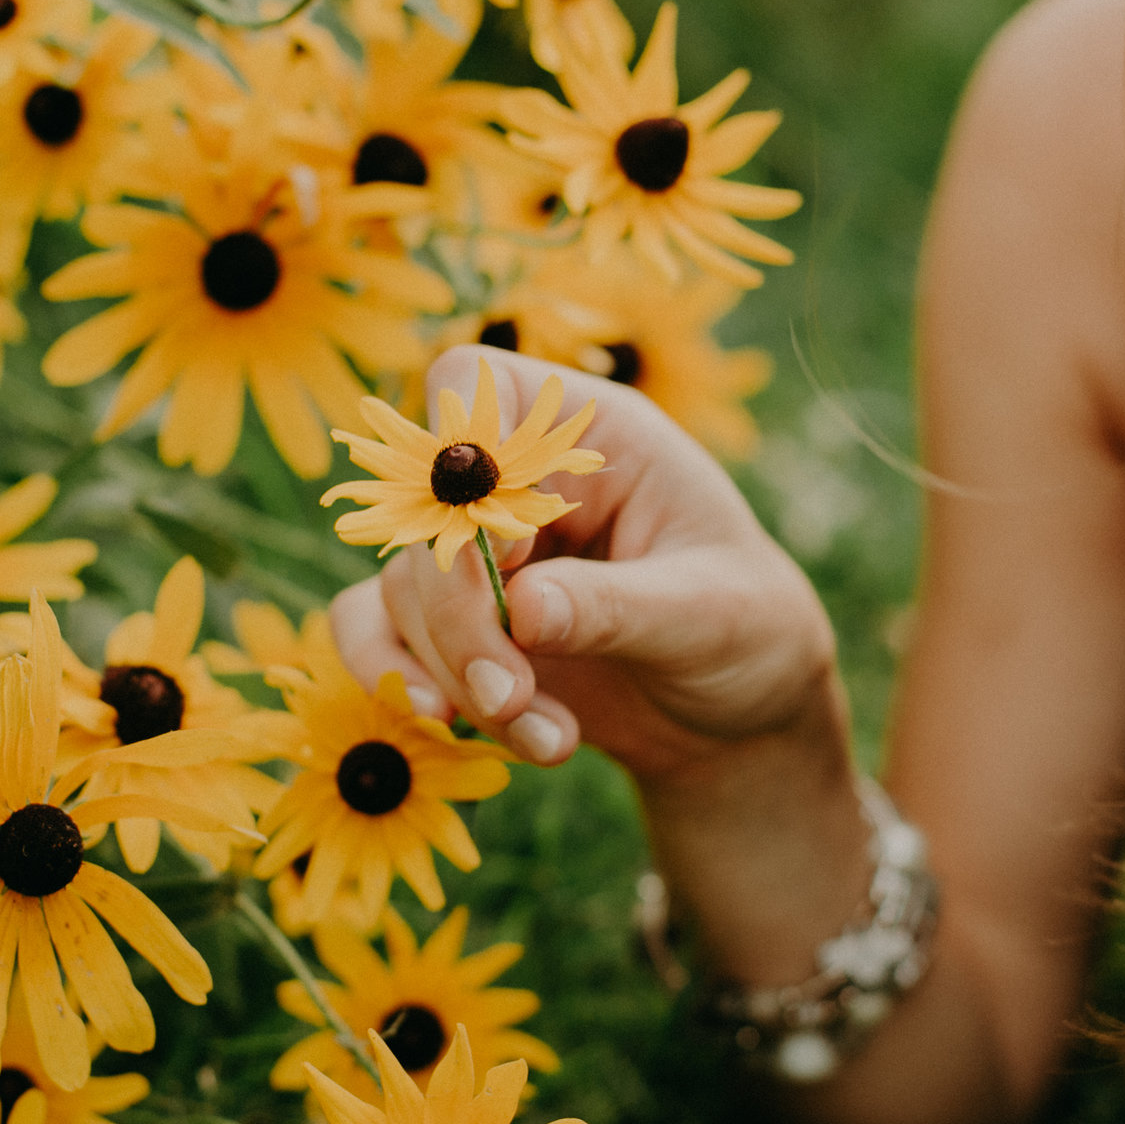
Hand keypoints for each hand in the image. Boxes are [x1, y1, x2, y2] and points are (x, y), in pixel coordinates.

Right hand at [329, 346, 836, 779]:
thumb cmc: (747, 632)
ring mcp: (477, 554)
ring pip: (398, 591)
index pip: (473, 386)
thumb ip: (618, 607)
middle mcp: (518, 482)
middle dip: (459, 620)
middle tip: (509, 696)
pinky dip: (414, 692)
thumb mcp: (712, 615)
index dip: (452, 453)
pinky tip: (483, 735)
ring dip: (456, 678)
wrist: (738, 717)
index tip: (494, 551)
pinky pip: (377, 639)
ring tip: (546, 737)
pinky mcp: (453, 625)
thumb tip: (526, 611)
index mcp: (591, 435)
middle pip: (422, 514)